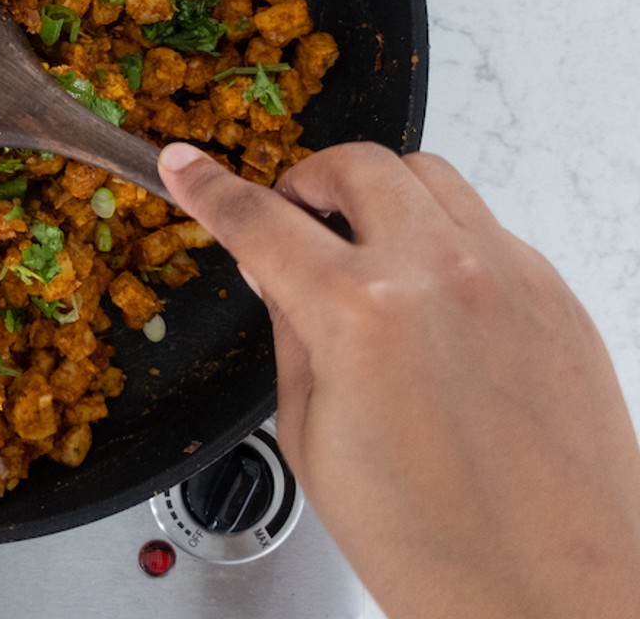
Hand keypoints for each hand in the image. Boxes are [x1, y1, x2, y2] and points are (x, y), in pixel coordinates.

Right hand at [158, 141, 639, 618]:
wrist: (551, 596)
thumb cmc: (430, 544)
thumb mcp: (313, 436)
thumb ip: (292, 333)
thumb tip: (275, 273)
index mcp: (362, 315)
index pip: (261, 221)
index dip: (210, 189)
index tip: (186, 166)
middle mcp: (442, 275)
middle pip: (357, 166)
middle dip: (306, 182)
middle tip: (289, 219)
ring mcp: (509, 278)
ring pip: (430, 177)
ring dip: (378, 195)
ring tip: (360, 249)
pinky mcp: (555, 296)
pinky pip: (484, 227)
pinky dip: (438, 238)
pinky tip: (425, 298)